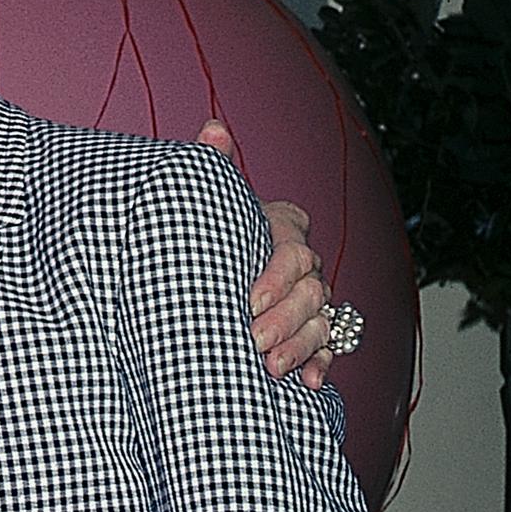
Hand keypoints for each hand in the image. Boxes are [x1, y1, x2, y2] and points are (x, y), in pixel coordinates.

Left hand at [195, 121, 329, 390]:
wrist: (181, 286)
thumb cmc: (194, 240)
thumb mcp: (198, 208)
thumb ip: (209, 170)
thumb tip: (212, 129)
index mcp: (278, 229)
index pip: (294, 247)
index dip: (276, 274)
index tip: (246, 300)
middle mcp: (299, 263)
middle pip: (312, 289)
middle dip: (285, 317)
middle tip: (252, 339)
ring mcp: (307, 299)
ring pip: (322, 320)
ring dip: (300, 345)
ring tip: (269, 366)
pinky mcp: (307, 333)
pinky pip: (329, 348)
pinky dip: (320, 365)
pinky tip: (309, 382)